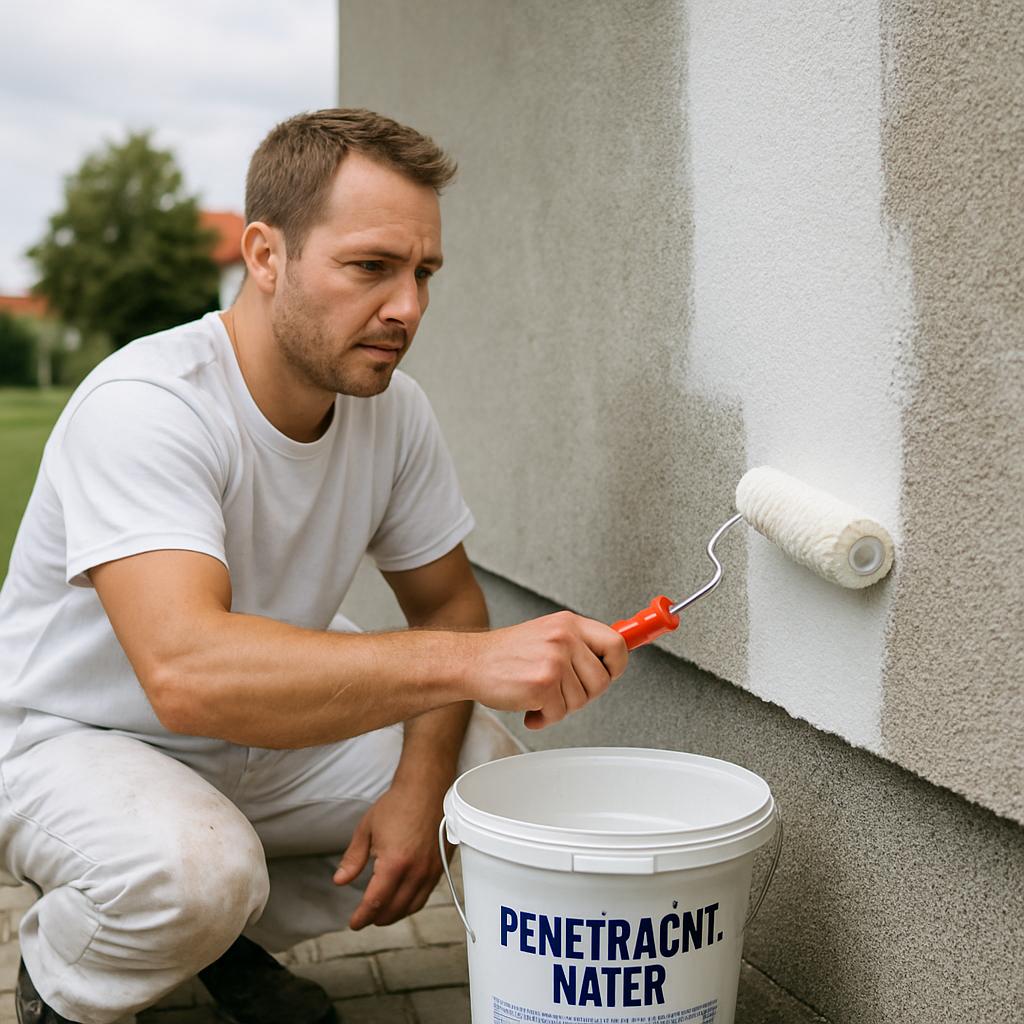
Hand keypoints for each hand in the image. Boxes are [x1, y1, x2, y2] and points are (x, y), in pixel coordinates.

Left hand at [332, 780, 447, 929]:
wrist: (427, 788)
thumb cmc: (398, 804)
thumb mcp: (367, 829)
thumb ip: (353, 859)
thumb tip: (340, 880)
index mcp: (394, 863)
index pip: (376, 902)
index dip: (362, 917)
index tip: (354, 922)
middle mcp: (416, 871)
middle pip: (394, 910)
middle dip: (377, 918)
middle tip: (365, 918)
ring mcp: (431, 870)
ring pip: (412, 907)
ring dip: (395, 915)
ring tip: (382, 913)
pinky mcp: (441, 866)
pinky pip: (426, 895)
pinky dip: (411, 904)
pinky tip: (402, 900)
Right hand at [466, 611, 628, 729]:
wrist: (470, 662)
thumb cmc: (506, 654)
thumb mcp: (548, 634)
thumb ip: (578, 645)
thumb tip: (613, 659)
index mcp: (569, 623)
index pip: (617, 644)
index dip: (616, 666)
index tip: (608, 674)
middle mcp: (564, 638)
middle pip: (602, 680)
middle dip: (583, 694)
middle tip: (561, 692)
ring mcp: (554, 660)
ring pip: (581, 700)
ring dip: (560, 707)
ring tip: (539, 695)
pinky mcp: (542, 684)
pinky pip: (559, 714)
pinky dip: (544, 718)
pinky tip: (529, 706)